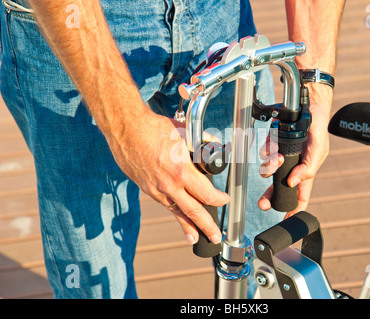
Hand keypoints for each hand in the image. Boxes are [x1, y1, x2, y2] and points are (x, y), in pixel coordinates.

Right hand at [107, 108, 229, 243]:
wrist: (125, 129)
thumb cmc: (154, 129)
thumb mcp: (185, 133)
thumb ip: (202, 142)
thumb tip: (214, 145)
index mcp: (181, 172)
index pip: (206, 195)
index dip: (219, 200)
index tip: (225, 200)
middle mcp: (169, 186)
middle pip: (193, 211)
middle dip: (206, 226)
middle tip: (216, 237)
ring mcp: (156, 190)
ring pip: (176, 211)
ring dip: (188, 226)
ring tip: (196, 237)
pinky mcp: (147, 189)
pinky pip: (164, 204)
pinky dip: (173, 212)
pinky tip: (179, 217)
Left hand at [258, 86, 331, 218]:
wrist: (308, 105)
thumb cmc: (317, 129)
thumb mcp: (318, 151)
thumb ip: (308, 169)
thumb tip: (292, 182)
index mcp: (305, 171)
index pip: (301, 195)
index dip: (295, 208)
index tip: (288, 219)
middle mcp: (291, 165)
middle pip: (278, 187)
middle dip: (270, 196)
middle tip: (263, 203)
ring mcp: (280, 155)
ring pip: (268, 170)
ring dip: (271, 166)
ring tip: (278, 157)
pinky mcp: (272, 144)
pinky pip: (264, 152)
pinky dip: (267, 150)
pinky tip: (273, 145)